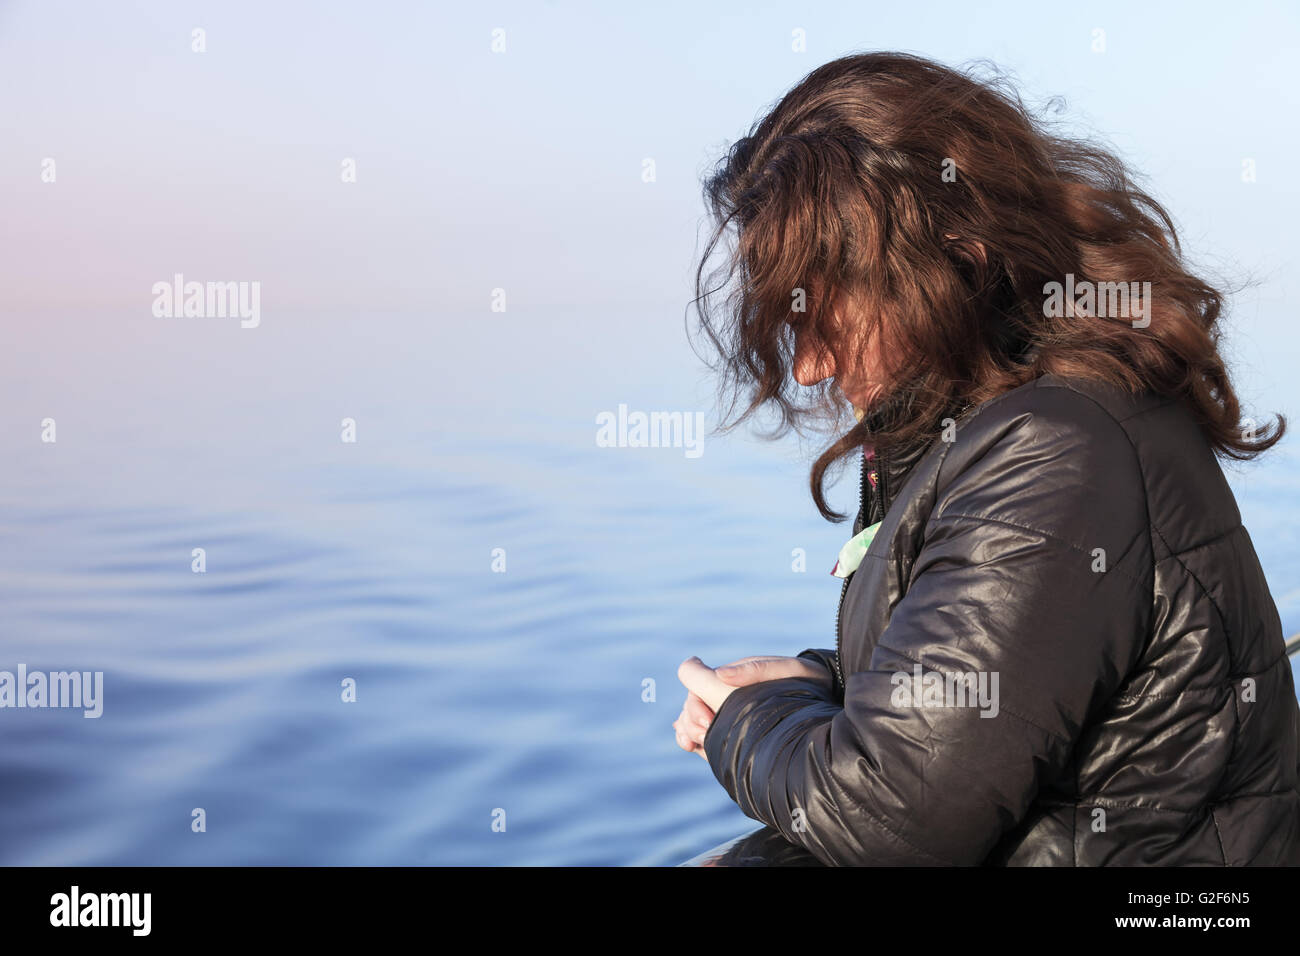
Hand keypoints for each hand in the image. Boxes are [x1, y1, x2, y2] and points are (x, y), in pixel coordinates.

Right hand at [675, 655, 832, 760]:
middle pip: (693, 705)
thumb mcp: (785, 670)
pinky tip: (695, 747)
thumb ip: (753, 670)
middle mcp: (727, 692)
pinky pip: (706, 735)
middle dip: (691, 720)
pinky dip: (695, 740)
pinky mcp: (735, 731)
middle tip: (702, 737)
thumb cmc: (807, 681)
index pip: (697, 682)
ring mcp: (730, 712)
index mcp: (734, 675)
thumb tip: (720, 675)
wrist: (826, 699)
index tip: (708, 720)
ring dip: (689, 731)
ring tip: (693, 745)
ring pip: (695, 720)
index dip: (696, 701)